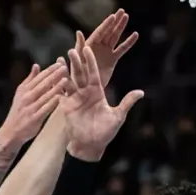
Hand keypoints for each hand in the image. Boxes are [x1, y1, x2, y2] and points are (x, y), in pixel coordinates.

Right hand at [0, 60, 68, 145]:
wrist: (11, 131)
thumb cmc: (19, 111)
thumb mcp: (21, 93)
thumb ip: (30, 80)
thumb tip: (36, 65)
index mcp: (24, 89)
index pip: (39, 77)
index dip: (49, 70)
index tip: (59, 63)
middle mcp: (26, 97)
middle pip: (42, 84)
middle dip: (54, 75)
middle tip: (65, 67)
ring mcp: (30, 107)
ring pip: (44, 95)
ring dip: (55, 87)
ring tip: (66, 79)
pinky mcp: (34, 118)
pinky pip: (45, 108)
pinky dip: (52, 102)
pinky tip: (60, 97)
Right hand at [63, 42, 144, 161]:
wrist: (91, 146)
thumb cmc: (105, 133)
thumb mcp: (118, 116)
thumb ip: (127, 102)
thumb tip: (141, 92)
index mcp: (97, 93)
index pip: (93, 74)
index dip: (90, 62)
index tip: (87, 48)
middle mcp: (85, 94)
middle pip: (80, 75)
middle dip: (76, 63)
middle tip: (73, 49)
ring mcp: (74, 100)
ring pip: (69, 83)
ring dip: (65, 72)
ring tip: (60, 61)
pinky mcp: (66, 108)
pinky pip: (62, 95)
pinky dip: (58, 87)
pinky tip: (54, 79)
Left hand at [83, 9, 138, 87]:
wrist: (86, 89)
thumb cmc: (78, 76)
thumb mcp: (77, 61)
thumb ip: (79, 46)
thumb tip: (78, 32)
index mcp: (89, 45)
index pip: (99, 32)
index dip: (106, 25)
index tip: (113, 16)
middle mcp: (98, 46)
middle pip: (108, 31)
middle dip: (115, 21)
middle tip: (122, 11)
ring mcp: (106, 52)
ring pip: (115, 37)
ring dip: (121, 27)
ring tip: (126, 16)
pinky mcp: (112, 59)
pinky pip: (121, 49)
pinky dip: (128, 42)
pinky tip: (135, 35)